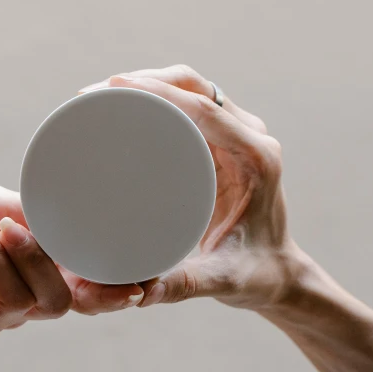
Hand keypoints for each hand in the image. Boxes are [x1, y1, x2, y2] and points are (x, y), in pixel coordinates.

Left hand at [0, 185, 143, 342]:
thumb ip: (38, 215)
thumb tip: (78, 210)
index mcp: (32, 283)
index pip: (83, 297)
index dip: (110, 292)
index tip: (137, 277)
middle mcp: (14, 310)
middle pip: (60, 304)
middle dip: (42, 259)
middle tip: (12, 225)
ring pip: (22, 302)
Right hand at [80, 66, 301, 309]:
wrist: (277, 274)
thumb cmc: (256, 275)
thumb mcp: (223, 282)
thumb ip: (184, 286)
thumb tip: (138, 292)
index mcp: (256, 159)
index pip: (206, 108)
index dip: (159, 90)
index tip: (113, 86)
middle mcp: (250, 138)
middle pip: (196, 85)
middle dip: (146, 79)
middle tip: (95, 91)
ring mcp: (236, 136)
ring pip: (192, 87)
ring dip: (150, 81)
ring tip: (102, 93)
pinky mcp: (222, 142)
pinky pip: (190, 103)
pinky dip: (158, 94)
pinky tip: (126, 104)